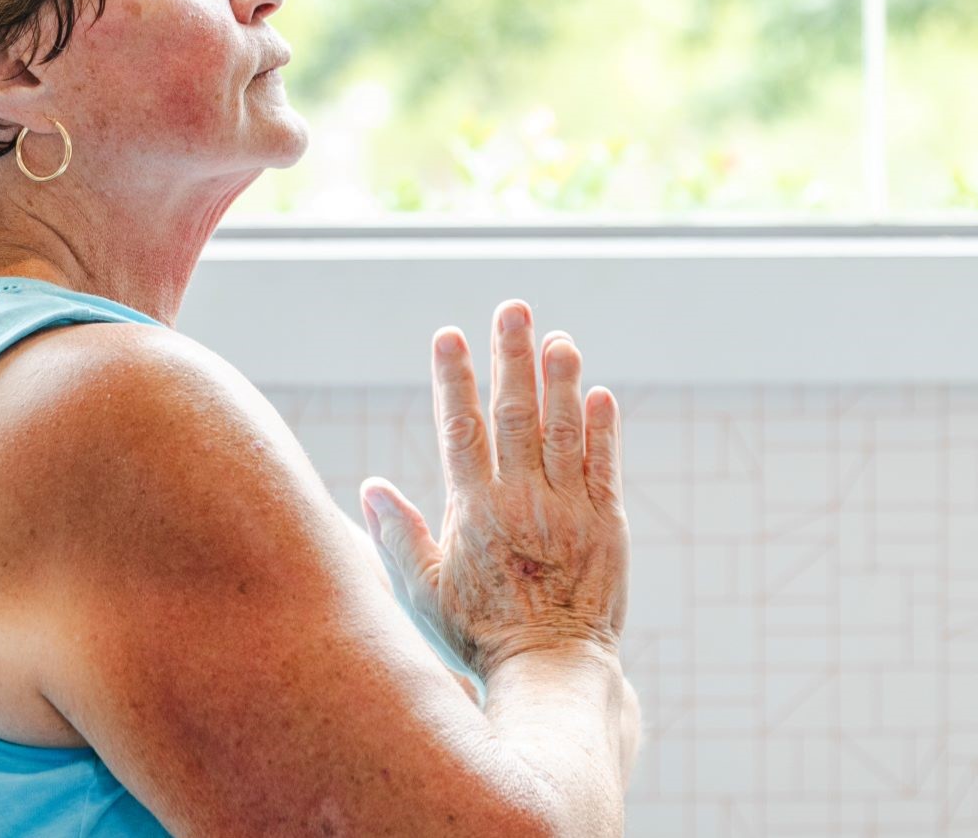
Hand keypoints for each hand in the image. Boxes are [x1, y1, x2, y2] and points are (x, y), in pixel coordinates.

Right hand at [360, 301, 627, 673]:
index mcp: (474, 511)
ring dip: (561, 380)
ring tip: (559, 338)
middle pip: (515, 414)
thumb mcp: (424, 593)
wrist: (553, 670)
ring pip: (565, 430)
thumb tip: (369, 487)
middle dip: (512, 357)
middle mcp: (523, 500)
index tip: (450, 335)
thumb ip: (398, 537)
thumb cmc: (480, 637)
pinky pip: (605, 466)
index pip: (461, 429)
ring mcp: (570, 509)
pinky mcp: (608, 524)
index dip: (455, 379)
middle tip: (513, 308)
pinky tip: (600, 394)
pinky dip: (604, 428)